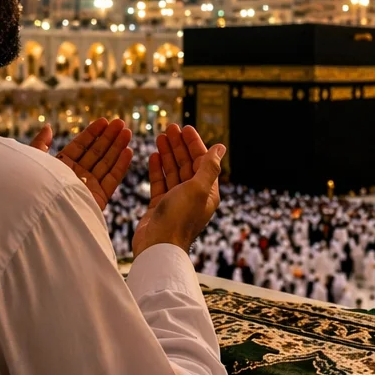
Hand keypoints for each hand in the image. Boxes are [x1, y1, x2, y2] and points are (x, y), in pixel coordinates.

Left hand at [34, 119, 133, 210]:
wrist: (41, 215)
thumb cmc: (33, 187)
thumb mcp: (34, 160)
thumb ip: (40, 144)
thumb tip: (48, 126)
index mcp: (60, 166)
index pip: (79, 146)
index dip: (92, 133)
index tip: (104, 120)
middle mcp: (75, 176)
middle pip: (95, 153)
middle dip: (108, 137)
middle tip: (120, 122)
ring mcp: (88, 187)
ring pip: (106, 163)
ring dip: (117, 147)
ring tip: (127, 132)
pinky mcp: (98, 198)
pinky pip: (112, 179)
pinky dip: (121, 165)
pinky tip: (128, 151)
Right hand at [134, 123, 224, 255]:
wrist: (158, 246)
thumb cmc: (180, 218)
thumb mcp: (198, 188)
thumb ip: (209, 167)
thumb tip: (221, 147)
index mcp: (207, 192)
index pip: (202, 161)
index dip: (194, 143)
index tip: (184, 128)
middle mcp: (193, 196)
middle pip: (187, 164)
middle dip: (179, 145)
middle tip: (169, 128)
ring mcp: (176, 201)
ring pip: (173, 172)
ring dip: (168, 154)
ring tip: (160, 137)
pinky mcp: (160, 206)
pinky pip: (160, 183)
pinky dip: (157, 169)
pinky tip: (154, 155)